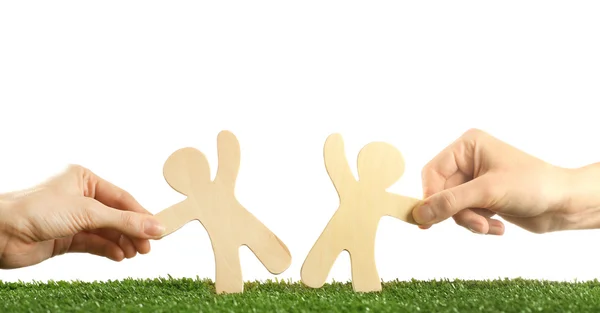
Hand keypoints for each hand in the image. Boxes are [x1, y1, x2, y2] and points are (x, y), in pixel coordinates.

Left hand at [0, 165, 164, 268]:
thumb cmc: (36, 209)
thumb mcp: (88, 212)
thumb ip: (124, 222)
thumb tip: (155, 227)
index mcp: (84, 179)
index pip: (121, 198)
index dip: (141, 214)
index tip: (159, 228)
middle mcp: (79, 197)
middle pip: (116, 215)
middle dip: (133, 231)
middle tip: (148, 246)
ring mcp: (72, 218)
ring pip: (106, 231)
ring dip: (122, 242)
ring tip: (135, 253)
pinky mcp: (65, 238)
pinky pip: (94, 243)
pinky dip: (108, 249)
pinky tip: (119, 256)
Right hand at [412, 128, 599, 234]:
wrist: (564, 204)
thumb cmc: (533, 186)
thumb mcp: (487, 192)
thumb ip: (450, 202)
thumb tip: (418, 213)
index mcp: (467, 146)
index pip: (433, 172)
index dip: (430, 196)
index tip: (428, 220)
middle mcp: (468, 160)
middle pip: (442, 192)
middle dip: (459, 212)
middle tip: (477, 224)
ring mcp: (475, 180)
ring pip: (452, 207)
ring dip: (470, 221)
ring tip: (491, 226)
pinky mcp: (482, 198)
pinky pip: (465, 215)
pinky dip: (479, 224)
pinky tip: (498, 226)